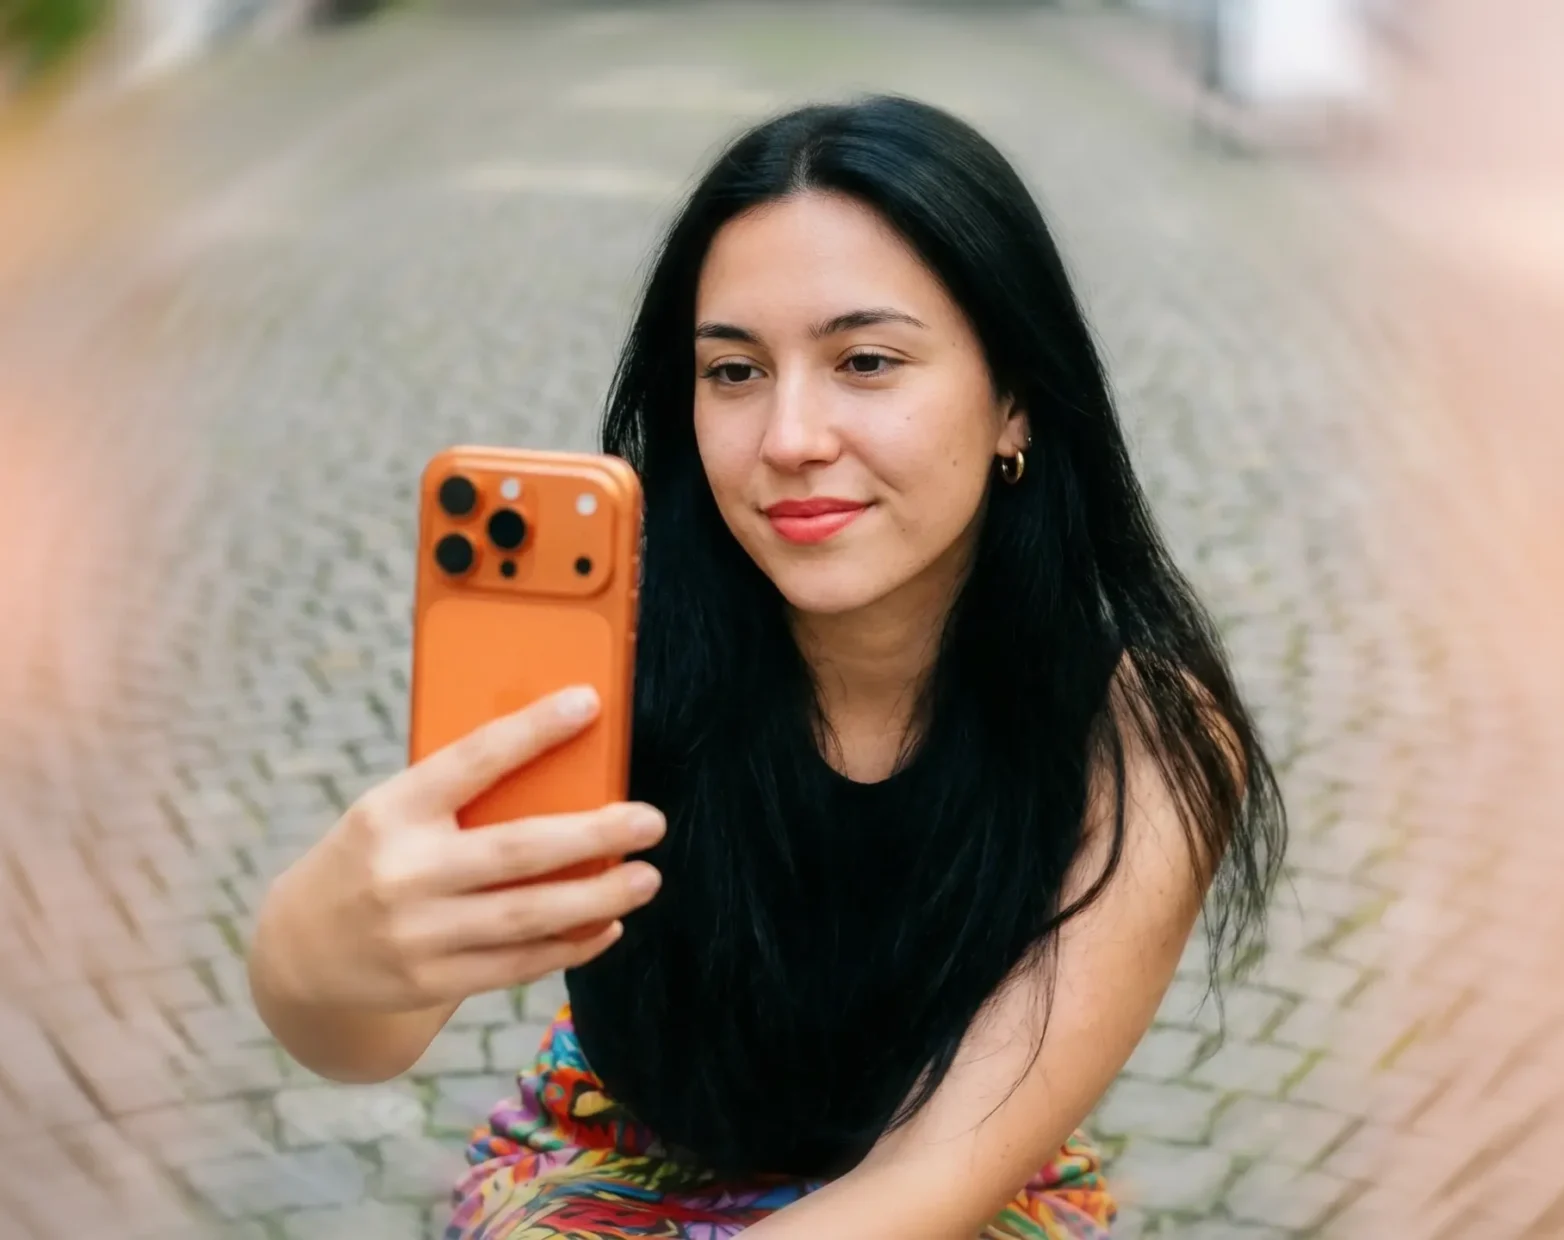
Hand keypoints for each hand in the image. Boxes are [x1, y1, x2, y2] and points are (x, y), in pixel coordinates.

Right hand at [266, 685, 663, 1012]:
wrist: (295, 951)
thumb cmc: (369, 859)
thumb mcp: (391, 813)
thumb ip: (457, 799)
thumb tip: (560, 771)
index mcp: (392, 810)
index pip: (472, 759)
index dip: (532, 729)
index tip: (588, 703)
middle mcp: (404, 872)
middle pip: (518, 850)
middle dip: (594, 834)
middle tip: (652, 821)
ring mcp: (417, 934)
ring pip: (527, 916)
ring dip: (598, 898)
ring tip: (647, 878)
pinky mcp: (430, 982)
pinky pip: (517, 964)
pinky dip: (570, 946)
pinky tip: (608, 926)